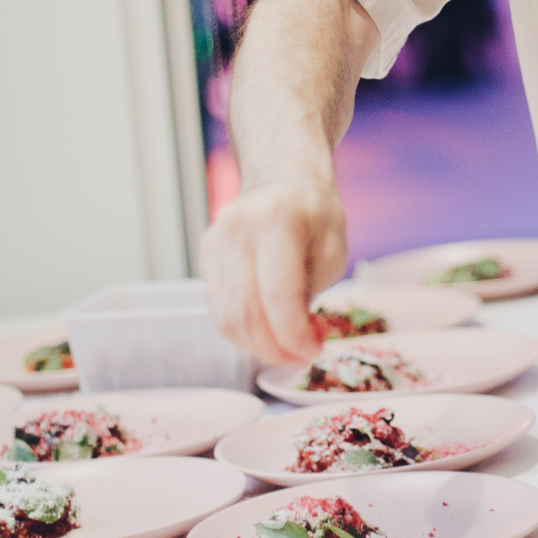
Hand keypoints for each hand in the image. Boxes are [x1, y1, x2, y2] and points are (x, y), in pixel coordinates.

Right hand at [200, 177, 347, 364]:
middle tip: (301, 358)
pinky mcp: (205, 255)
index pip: (277, 294)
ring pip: (227, 318)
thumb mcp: (333, 250)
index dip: (294, 334)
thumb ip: (312, 294)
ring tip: (287, 348)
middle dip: (275, 348)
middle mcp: (238, 228)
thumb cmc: (315, 215)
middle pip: (246, 311)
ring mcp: (215, 241)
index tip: (314, 351)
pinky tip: (267, 332)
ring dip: (258, 346)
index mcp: (277, 219)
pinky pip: (220, 310)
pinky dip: (244, 332)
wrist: (282, 180)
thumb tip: (296, 342)